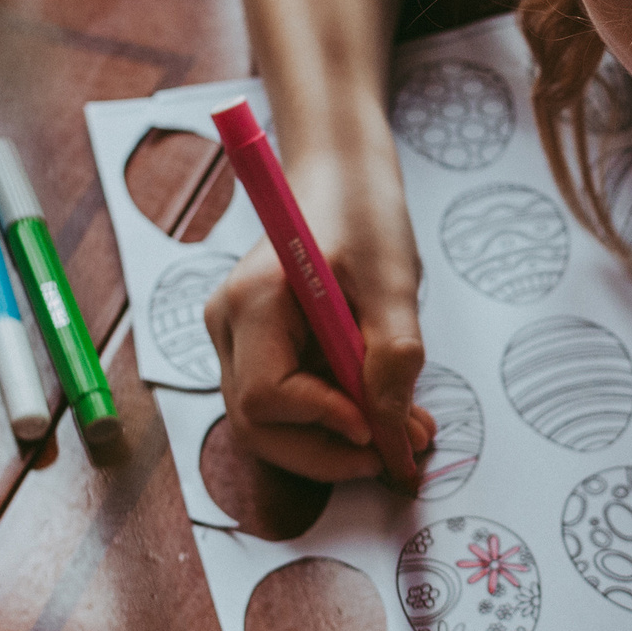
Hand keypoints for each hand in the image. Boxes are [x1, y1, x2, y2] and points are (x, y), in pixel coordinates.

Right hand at [204, 144, 435, 485]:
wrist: (339, 179)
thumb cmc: (361, 212)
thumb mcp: (392, 279)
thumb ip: (393, 354)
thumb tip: (392, 429)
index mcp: (253, 300)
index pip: (265, 395)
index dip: (322, 420)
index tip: (379, 429)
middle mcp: (229, 327)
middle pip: (258, 426)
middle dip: (328, 451)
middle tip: (399, 451)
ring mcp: (236, 342)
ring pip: (271, 426)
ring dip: (335, 442)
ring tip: (403, 430)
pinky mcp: (256, 351)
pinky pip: (286, 406)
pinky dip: (332, 421)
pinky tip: (381, 410)